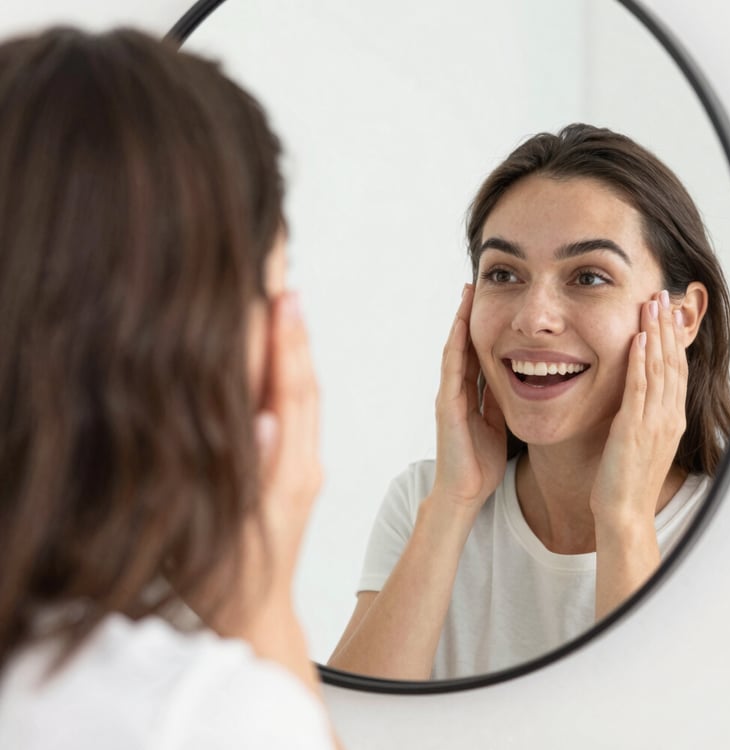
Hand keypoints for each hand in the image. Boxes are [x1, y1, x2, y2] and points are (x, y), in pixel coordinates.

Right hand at [253, 290, 322, 588]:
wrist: (256, 618)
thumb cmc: (230, 582)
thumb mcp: (239, 530)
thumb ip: (258, 473)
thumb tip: (269, 419)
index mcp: (286, 474)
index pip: (288, 394)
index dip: (285, 345)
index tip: (283, 297)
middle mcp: (302, 466)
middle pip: (303, 388)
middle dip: (295, 335)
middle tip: (288, 286)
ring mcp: (303, 470)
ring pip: (304, 399)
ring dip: (297, 352)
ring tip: (288, 309)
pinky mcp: (298, 477)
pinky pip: (300, 417)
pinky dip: (292, 381)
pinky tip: (280, 361)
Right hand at [432, 284, 506, 513]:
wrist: (465, 493)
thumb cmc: (481, 463)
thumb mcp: (498, 424)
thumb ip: (500, 402)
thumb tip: (517, 380)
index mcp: (470, 396)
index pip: (477, 353)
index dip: (485, 327)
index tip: (494, 301)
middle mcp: (456, 391)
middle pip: (464, 344)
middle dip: (469, 315)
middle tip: (475, 285)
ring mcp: (448, 396)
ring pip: (454, 350)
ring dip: (460, 320)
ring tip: (466, 293)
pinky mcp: (447, 406)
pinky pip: (452, 369)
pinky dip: (456, 344)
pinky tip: (461, 324)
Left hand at [590, 289, 687, 528]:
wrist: (624, 512)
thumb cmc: (626, 481)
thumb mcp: (640, 442)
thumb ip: (641, 416)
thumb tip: (634, 396)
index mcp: (670, 419)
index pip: (675, 369)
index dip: (672, 338)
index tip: (667, 312)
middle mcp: (668, 416)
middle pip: (672, 362)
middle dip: (667, 326)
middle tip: (662, 295)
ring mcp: (654, 422)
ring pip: (659, 369)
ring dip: (655, 334)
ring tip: (652, 305)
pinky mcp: (634, 428)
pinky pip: (639, 389)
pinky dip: (640, 361)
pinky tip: (637, 339)